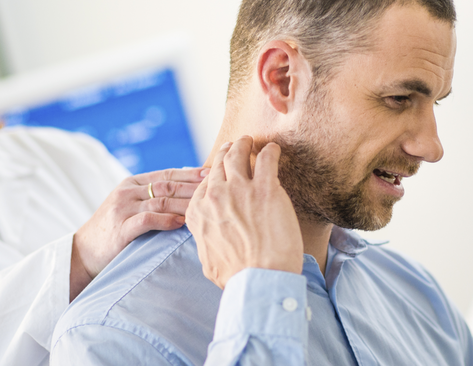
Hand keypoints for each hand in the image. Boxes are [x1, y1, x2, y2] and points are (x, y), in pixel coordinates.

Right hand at [70, 167, 206, 298]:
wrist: (84, 253)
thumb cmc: (113, 232)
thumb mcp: (130, 207)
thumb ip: (152, 198)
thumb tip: (186, 191)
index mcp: (131, 183)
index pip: (167, 174)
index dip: (190, 173)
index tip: (212, 173)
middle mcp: (127, 192)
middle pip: (167, 185)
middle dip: (193, 186)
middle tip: (216, 187)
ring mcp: (123, 208)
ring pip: (161, 201)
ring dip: (186, 203)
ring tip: (205, 206)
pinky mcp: (121, 228)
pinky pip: (148, 220)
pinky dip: (166, 220)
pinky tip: (182, 222)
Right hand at [186, 136, 303, 288]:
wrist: (258, 279)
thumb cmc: (236, 276)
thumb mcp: (207, 259)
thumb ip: (206, 241)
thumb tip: (209, 239)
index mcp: (199, 213)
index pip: (204, 184)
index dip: (213, 175)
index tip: (220, 171)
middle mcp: (215, 196)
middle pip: (218, 164)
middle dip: (225, 152)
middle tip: (234, 146)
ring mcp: (239, 189)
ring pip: (237, 154)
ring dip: (243, 144)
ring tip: (248, 141)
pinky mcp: (266, 188)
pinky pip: (267, 158)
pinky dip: (270, 151)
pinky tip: (274, 149)